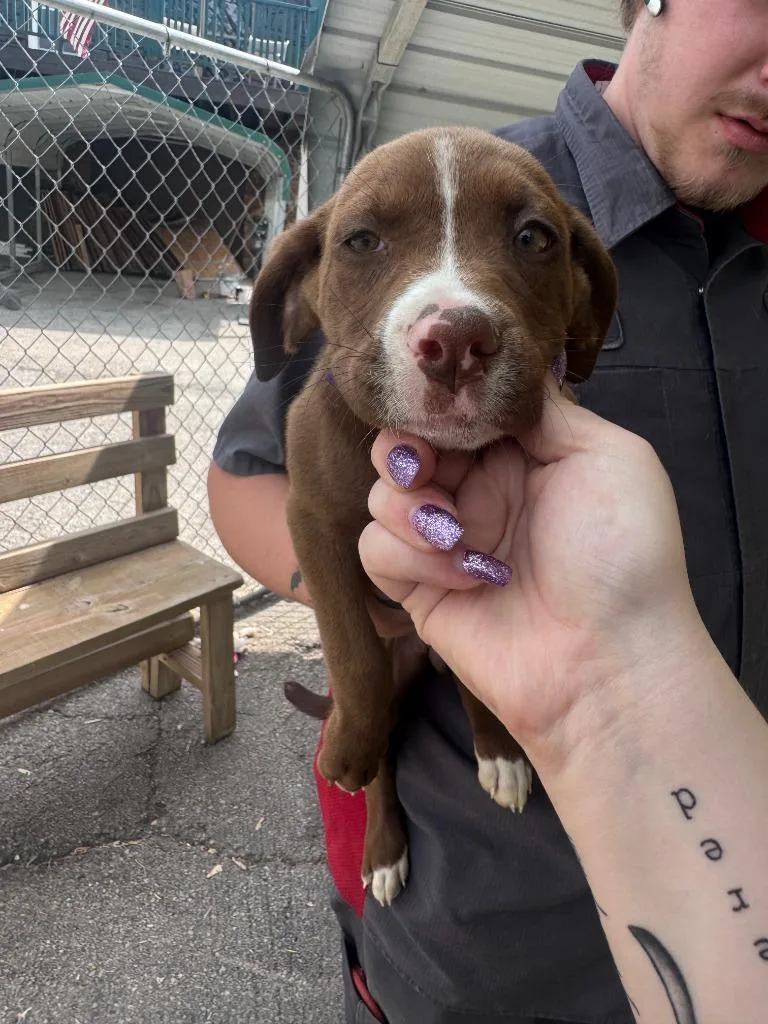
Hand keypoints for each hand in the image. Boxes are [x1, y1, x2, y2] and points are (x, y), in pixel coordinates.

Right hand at [358, 377, 703, 762]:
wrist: (608, 663)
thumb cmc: (622, 555)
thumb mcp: (607, 456)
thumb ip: (543, 409)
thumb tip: (495, 377)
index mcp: (522, 455)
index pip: (455, 410)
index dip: (436, 403)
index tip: (434, 407)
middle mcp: (479, 492)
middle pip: (407, 445)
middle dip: (407, 449)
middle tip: (427, 468)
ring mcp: (445, 541)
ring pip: (382, 495)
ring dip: (409, 507)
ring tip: (455, 534)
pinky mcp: (418, 589)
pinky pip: (377, 550)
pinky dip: (410, 554)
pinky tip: (463, 574)